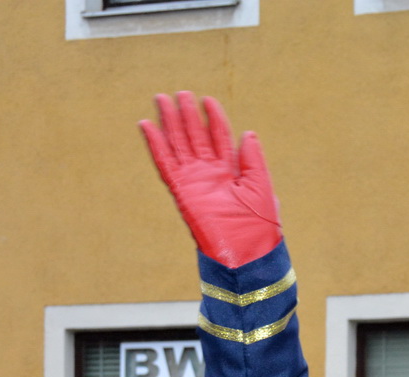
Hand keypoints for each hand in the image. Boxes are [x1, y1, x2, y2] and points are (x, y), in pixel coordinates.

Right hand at [140, 91, 281, 267]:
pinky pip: (165, 163)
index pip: (219, 137)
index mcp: (232, 172)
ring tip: (162, 99)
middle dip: (188, 115)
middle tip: (180, 93)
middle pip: (195, 137)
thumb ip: (253, 159)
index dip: (214, 118)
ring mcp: (195, 181)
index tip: (208, 100)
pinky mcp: (181, 191)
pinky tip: (147, 126)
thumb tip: (248, 133)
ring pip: (179, 145)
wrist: (246, 251)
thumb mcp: (262, 186)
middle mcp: (210, 174)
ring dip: (171, 123)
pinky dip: (155, 145)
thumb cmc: (260, 225)